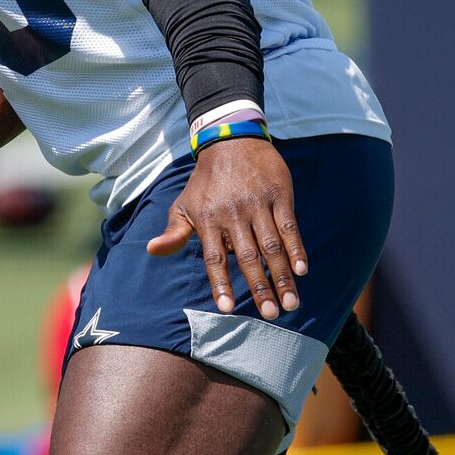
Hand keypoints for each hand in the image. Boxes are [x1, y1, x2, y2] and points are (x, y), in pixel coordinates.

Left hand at [147, 138, 307, 319]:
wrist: (230, 139)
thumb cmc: (205, 181)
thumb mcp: (184, 204)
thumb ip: (174, 232)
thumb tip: (152, 251)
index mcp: (208, 220)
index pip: (214, 259)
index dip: (221, 284)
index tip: (228, 309)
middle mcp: (233, 214)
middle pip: (248, 257)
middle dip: (260, 288)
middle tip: (272, 315)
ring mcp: (258, 204)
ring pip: (271, 246)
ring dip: (282, 276)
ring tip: (291, 303)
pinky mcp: (279, 194)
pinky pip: (288, 226)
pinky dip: (296, 248)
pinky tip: (302, 270)